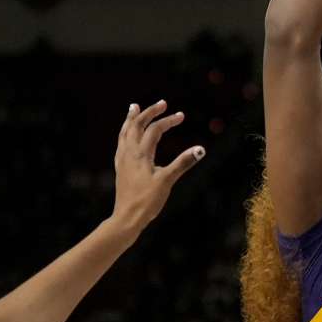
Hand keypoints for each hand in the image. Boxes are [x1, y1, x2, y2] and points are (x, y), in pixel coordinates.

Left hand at [108, 100, 204, 234]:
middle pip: (137, 125)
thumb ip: (183, 163)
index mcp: (141, 154)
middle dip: (149, 112)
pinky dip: (125, 133)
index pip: (154, 130)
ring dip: (132, 119)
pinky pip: (121, 143)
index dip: (168, 121)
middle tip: (162, 103)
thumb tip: (201, 149)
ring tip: (134, 108)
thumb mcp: (167, 181)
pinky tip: (126, 135)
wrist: (126, 218)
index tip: (181, 116)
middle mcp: (129, 153)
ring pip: (125, 132)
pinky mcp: (120, 168)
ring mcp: (122, 160)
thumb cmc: (147, 201)